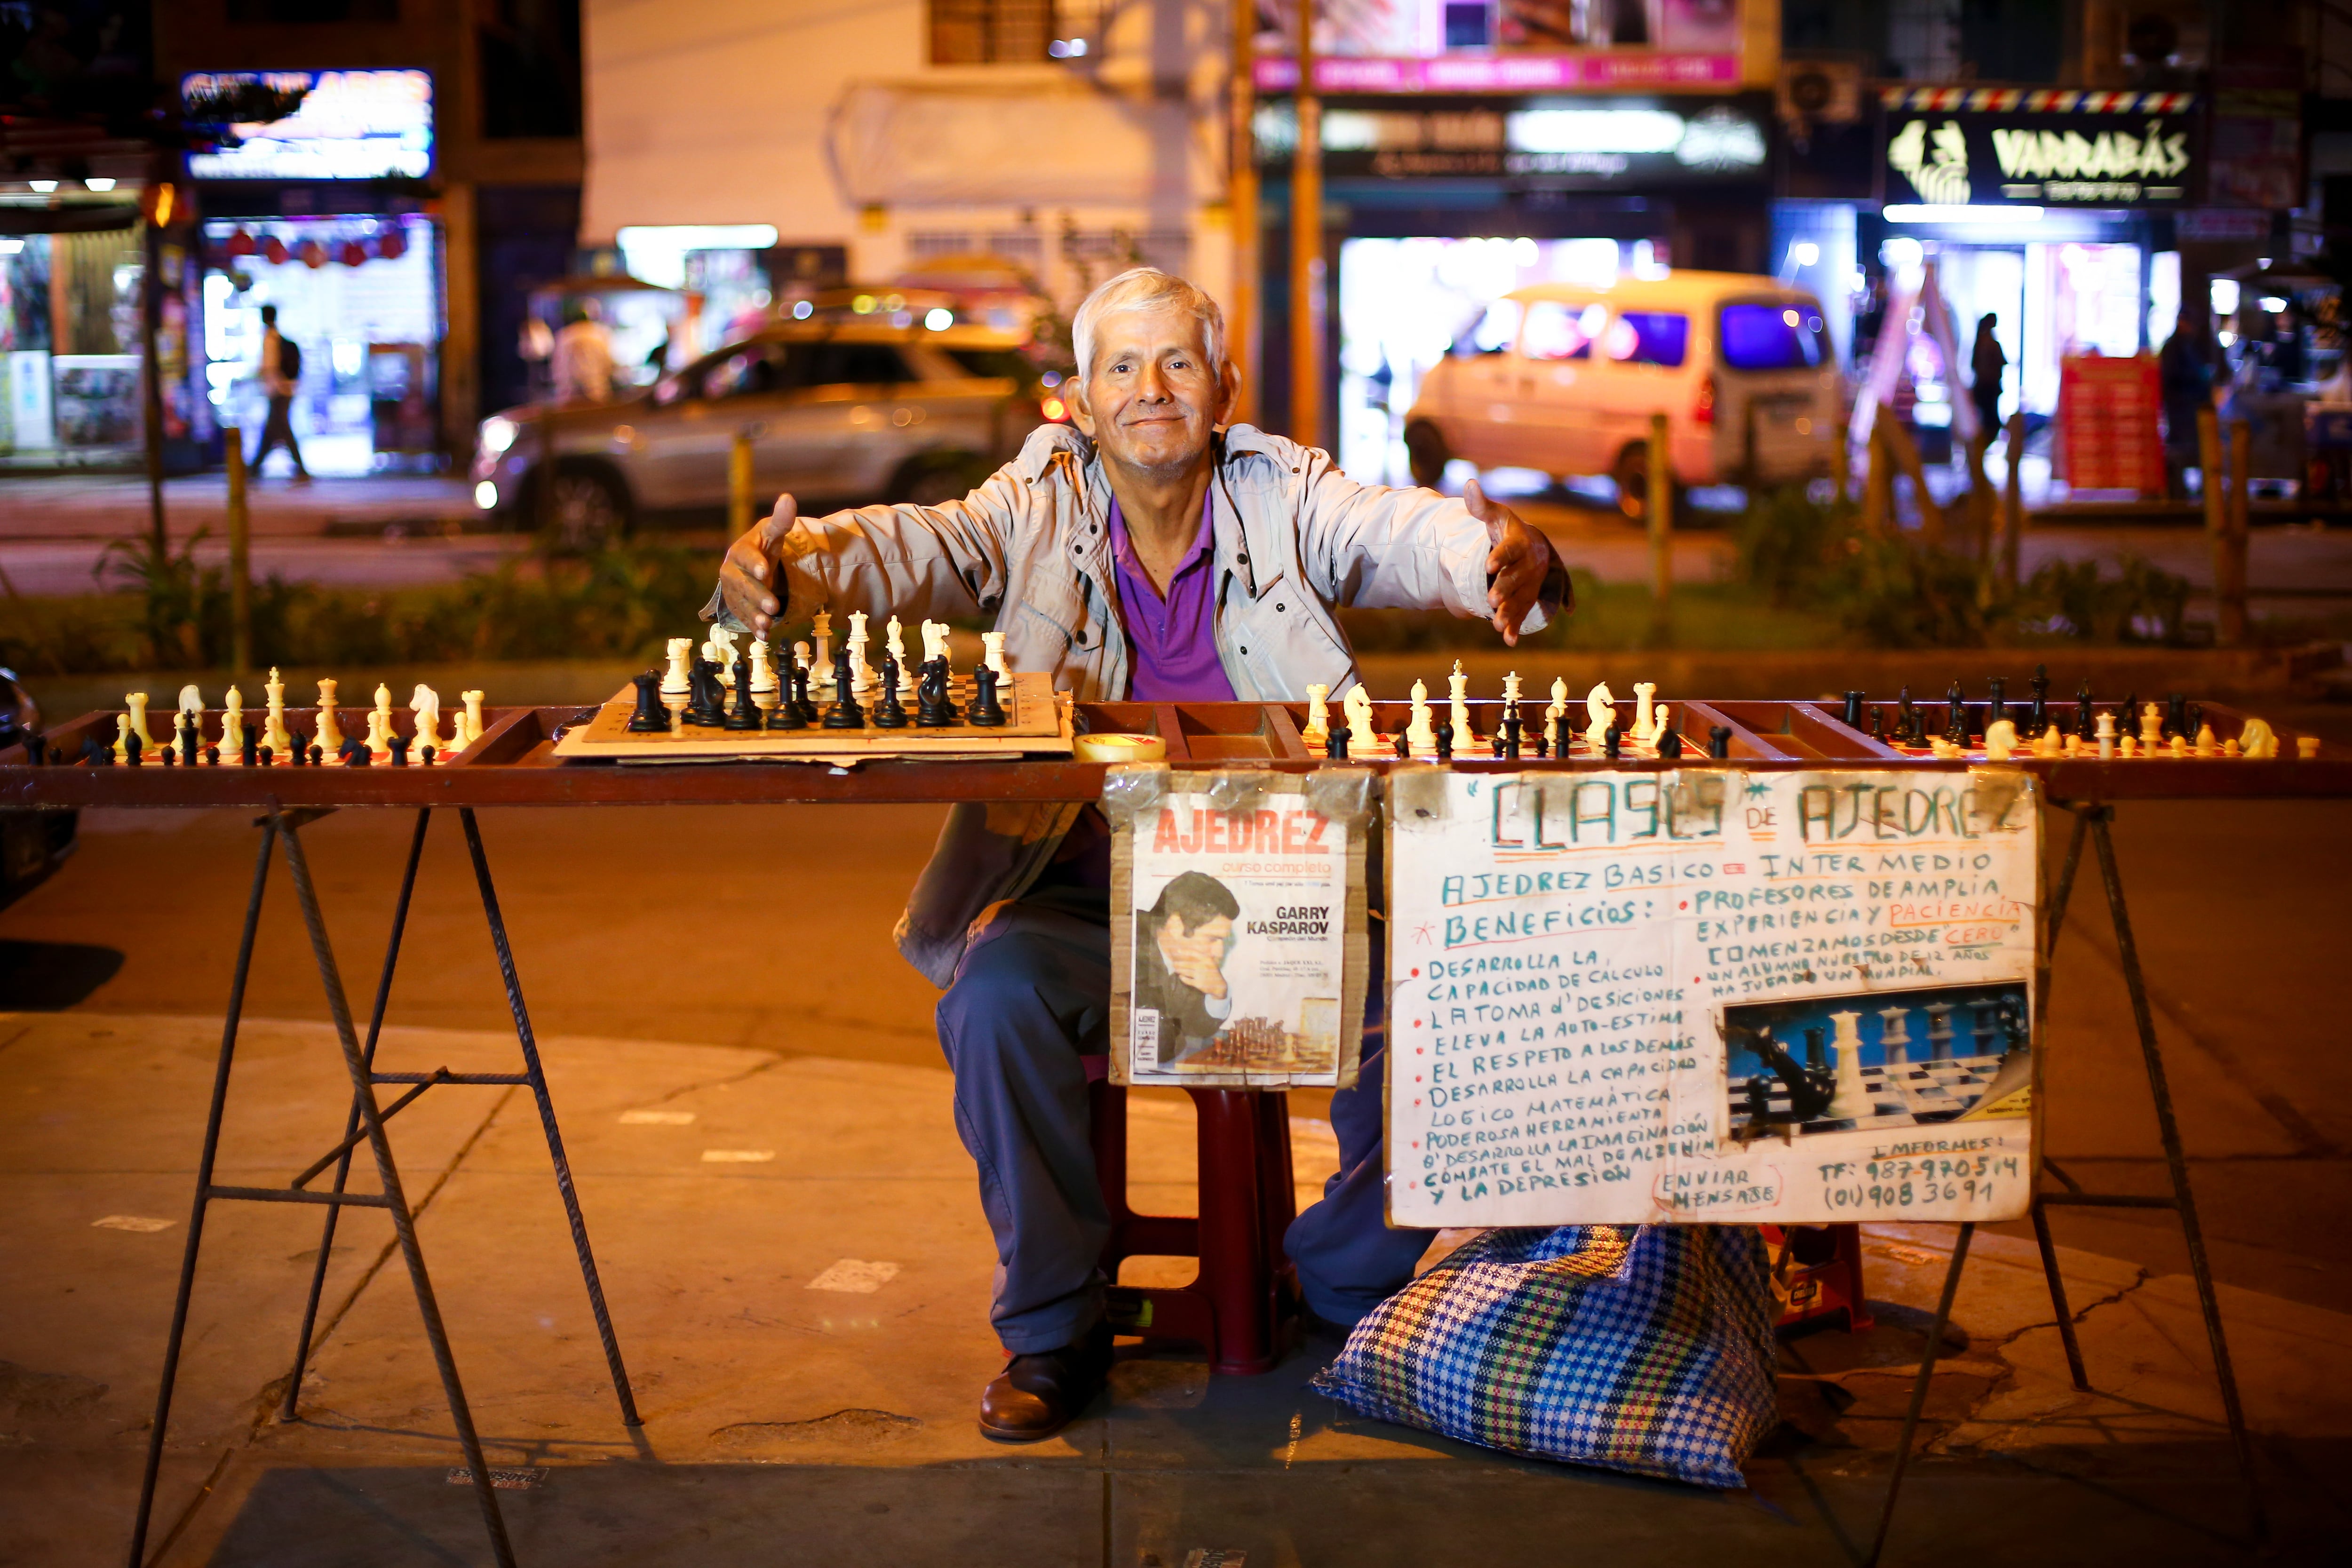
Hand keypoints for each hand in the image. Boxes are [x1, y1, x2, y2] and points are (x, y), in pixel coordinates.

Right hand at [718, 493, 797, 635]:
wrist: (752, 564)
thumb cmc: (764, 546)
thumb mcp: (773, 533)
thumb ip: (781, 520)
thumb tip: (788, 498)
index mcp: (740, 552)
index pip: (746, 556)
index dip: (754, 563)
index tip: (765, 570)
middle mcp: (731, 572)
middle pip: (743, 585)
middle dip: (758, 595)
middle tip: (773, 606)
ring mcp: (732, 591)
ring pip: (742, 604)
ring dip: (755, 616)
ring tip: (769, 625)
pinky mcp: (737, 606)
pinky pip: (744, 618)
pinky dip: (754, 628)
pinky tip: (764, 636)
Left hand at [1167, 934, 1228, 999]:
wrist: (1219, 986)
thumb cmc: (1213, 973)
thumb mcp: (1211, 963)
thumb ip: (1203, 958)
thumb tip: (1189, 954)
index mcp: (1207, 960)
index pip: (1194, 953)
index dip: (1185, 951)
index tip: (1178, 950)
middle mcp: (1203, 966)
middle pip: (1187, 964)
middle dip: (1179, 964)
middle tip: (1174, 963)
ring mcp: (1200, 975)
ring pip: (1186, 972)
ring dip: (1179, 970)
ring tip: (1176, 969)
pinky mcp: (1198, 983)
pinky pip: (1187, 980)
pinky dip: (1182, 978)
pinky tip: (1181, 976)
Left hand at [1468, 477, 1559, 646]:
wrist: (1532, 547)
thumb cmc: (1508, 529)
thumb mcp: (1496, 515)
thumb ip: (1480, 505)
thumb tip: (1469, 483)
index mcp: (1520, 542)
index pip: (1509, 549)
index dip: (1500, 557)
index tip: (1488, 565)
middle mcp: (1528, 564)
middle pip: (1516, 577)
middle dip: (1505, 589)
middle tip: (1491, 599)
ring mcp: (1529, 583)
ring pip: (1521, 598)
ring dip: (1510, 612)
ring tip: (1496, 623)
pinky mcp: (1528, 598)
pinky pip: (1524, 613)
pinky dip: (1516, 627)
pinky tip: (1508, 641)